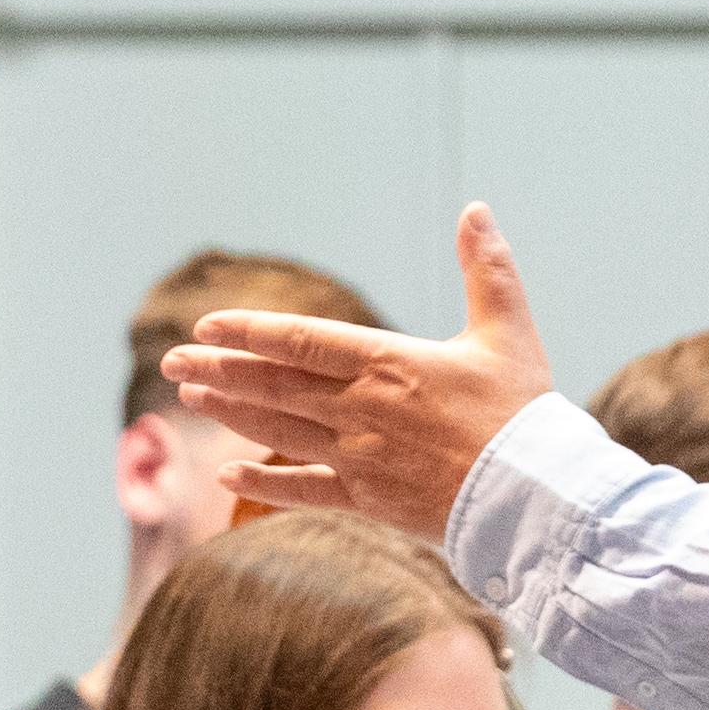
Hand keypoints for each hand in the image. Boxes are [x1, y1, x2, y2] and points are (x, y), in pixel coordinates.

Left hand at [155, 203, 563, 541]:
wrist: (536, 495)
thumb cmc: (523, 411)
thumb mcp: (508, 330)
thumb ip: (487, 270)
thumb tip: (476, 209)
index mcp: (389, 362)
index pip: (300, 341)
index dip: (248, 333)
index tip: (207, 327)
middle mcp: (362, 409)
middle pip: (274, 385)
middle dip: (218, 371)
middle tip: (172, 362)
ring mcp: (360, 458)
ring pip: (278, 431)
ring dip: (231, 413)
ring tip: (191, 398)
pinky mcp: (368, 499)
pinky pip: (303, 489)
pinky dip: (263, 482)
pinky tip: (227, 477)